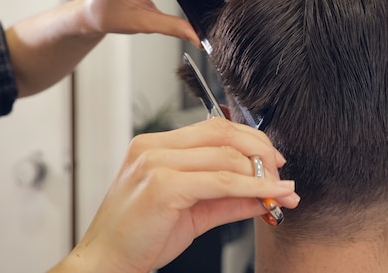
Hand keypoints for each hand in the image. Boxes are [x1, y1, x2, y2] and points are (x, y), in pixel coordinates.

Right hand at [50, 118, 298, 272]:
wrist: (105, 263)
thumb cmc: (142, 237)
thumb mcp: (194, 211)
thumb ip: (230, 198)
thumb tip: (268, 192)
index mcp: (157, 144)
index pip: (216, 127)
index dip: (252, 140)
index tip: (274, 161)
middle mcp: (154, 146)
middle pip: (224, 133)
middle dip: (261, 152)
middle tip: (281, 174)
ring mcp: (156, 162)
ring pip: (225, 157)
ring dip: (262, 174)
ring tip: (282, 191)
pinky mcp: (162, 185)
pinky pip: (220, 181)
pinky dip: (251, 187)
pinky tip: (269, 195)